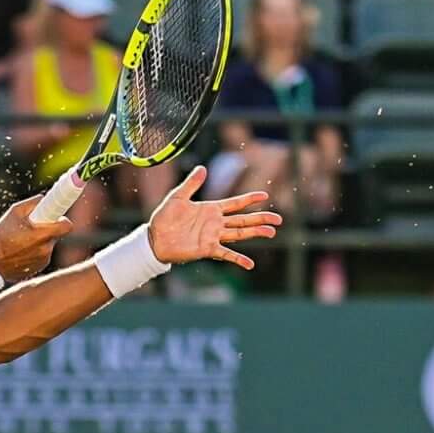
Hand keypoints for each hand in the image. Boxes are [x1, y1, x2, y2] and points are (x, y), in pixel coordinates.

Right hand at [0, 191, 74, 279]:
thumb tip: (44, 199)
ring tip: (20, 241)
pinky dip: (34, 253)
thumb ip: (33, 203)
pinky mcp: (37, 269)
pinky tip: (19, 252)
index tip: (57, 217)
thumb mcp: (14, 212)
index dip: (62, 220)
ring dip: (39, 242)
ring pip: (47, 246)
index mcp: (43, 234)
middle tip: (33, 227)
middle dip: (47, 230)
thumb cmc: (0, 236)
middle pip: (55, 235)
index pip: (67, 226)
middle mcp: (46, 249)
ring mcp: (42, 261)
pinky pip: (41, 257)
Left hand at [147, 164, 281, 268]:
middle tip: (279, 219)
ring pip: (240, 234)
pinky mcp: (207, 249)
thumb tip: (203, 168)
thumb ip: (191, 184)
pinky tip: (250, 264)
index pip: (235, 203)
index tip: (265, 195)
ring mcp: (213, 236)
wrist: (154, 239)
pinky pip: (226, 254)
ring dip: (256, 233)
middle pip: (243, 220)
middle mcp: (215, 223)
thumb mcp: (177, 197)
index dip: (250, 199)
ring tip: (272, 232)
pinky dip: (238, 259)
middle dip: (261, 218)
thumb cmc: (164, 218)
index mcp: (211, 209)